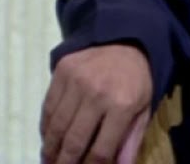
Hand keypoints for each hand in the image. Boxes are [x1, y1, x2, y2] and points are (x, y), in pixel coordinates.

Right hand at [41, 43, 151, 163]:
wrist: (126, 38)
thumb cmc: (137, 78)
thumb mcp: (143, 107)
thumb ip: (131, 139)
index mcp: (122, 105)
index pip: (101, 149)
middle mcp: (97, 94)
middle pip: (74, 141)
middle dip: (64, 162)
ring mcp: (76, 82)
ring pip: (56, 126)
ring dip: (50, 149)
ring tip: (49, 161)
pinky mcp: (61, 72)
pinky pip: (48, 107)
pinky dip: (46, 127)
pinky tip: (48, 138)